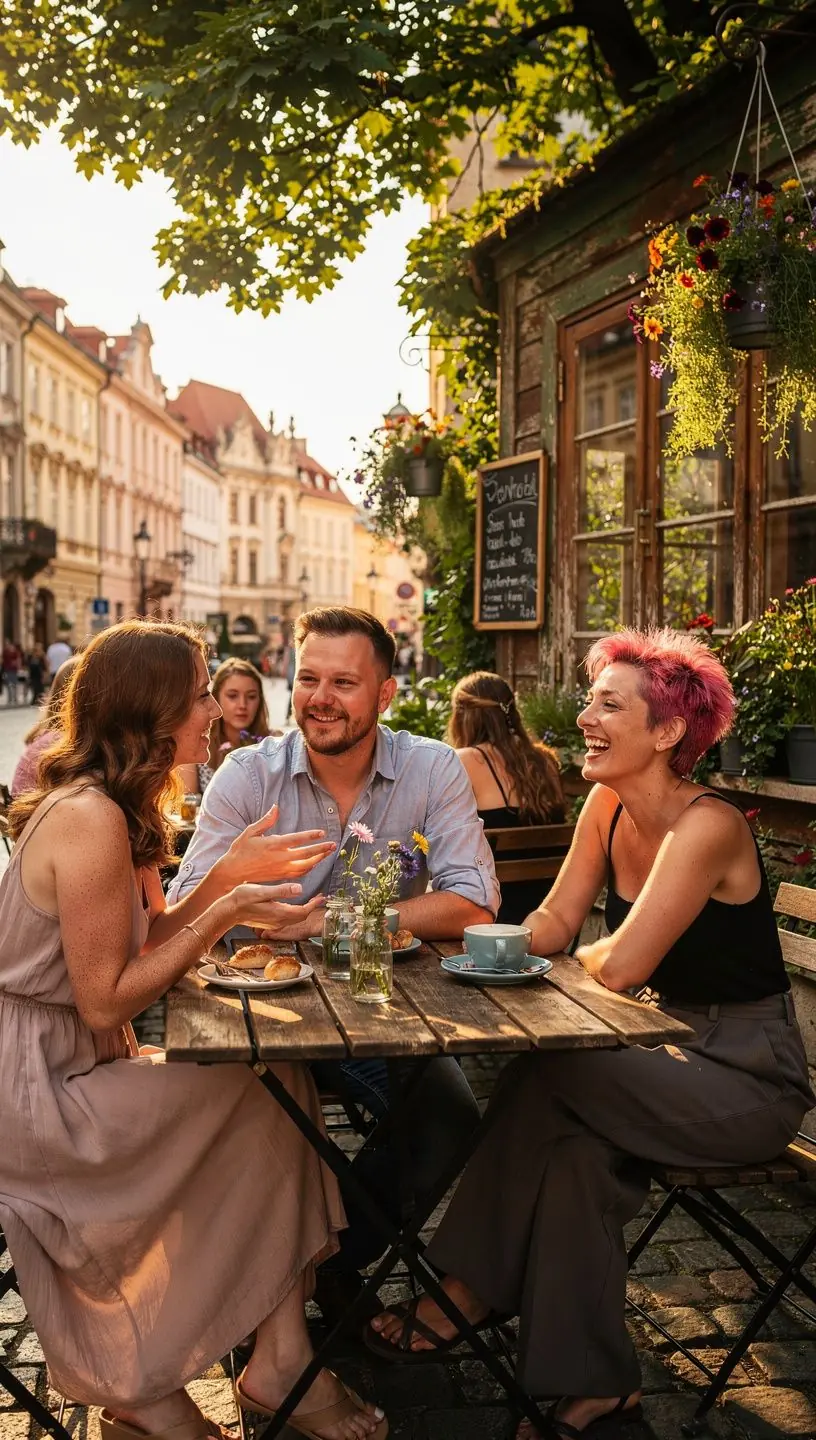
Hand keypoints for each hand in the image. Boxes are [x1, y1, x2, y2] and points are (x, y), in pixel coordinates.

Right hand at [221, 804, 335, 884]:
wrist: (233, 873)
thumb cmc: (240, 850)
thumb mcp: (250, 832)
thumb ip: (265, 821)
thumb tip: (276, 807)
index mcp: (272, 845)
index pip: (296, 840)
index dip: (310, 836)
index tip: (322, 833)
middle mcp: (279, 858)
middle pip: (305, 855)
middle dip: (321, 850)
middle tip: (333, 845)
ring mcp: (281, 869)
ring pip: (305, 866)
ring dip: (318, 860)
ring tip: (328, 853)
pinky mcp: (280, 877)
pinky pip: (299, 874)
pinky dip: (309, 868)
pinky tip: (315, 863)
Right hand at [229, 883, 326, 933]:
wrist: (227, 911)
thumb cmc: (241, 899)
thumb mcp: (261, 891)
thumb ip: (281, 891)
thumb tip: (300, 889)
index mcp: (279, 913)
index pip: (303, 911)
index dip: (314, 905)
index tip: (322, 897)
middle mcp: (278, 921)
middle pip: (301, 917)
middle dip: (311, 908)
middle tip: (319, 898)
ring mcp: (273, 923)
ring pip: (294, 919)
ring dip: (304, 910)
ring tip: (310, 900)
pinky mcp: (269, 922)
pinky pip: (287, 919)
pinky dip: (295, 912)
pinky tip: (293, 904)